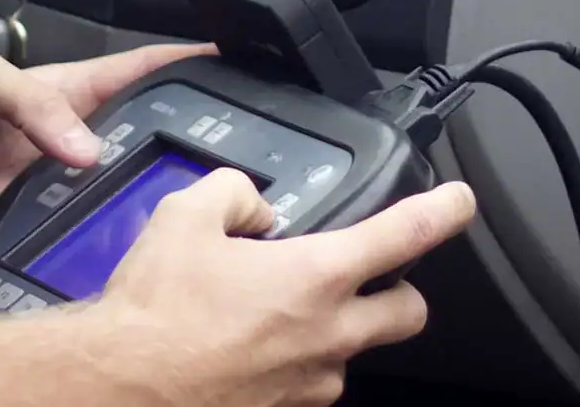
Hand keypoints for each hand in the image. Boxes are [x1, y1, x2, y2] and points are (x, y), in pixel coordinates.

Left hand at [0, 42, 214, 263]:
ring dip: (149, 197)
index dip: (182, 65)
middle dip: (183, 141)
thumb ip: (30, 100)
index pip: (136, 71)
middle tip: (224, 152)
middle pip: (142, 138)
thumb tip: (87, 147)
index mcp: (62, 92)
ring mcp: (56, 189)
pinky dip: (107, 243)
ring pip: (123, 193)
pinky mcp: (38, 233)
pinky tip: (132, 247)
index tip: (230, 62)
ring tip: (189, 203)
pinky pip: (83, 240)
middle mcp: (68, 141)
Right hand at [91, 171, 476, 406]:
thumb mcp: (184, 217)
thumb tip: (251, 207)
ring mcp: (309, 381)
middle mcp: (327, 335)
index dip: (442, 211)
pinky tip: (248, 346)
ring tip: (277, 312)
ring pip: (353, 352)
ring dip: (334, 330)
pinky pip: (309, 382)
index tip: (458, 202)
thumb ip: (233, 194)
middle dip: (400, 290)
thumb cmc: (155, 313)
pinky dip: (293, 362)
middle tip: (370, 275)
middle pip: (408, 312)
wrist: (121, 385)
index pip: (404, 234)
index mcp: (315, 277)